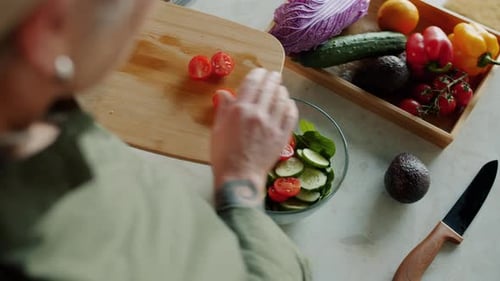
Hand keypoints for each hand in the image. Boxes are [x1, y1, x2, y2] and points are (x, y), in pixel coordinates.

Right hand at [211, 68, 297, 201]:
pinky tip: (287, 104)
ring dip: (282, 91)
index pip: (253, 83)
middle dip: (272, 78)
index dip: (258, 74)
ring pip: (282, 99)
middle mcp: (258, 113)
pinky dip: (290, 106)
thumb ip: (223, 109)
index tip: (261, 72)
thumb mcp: (218, 129)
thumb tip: (224, 94)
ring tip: (280, 89)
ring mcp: (272, 125)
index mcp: (240, 110)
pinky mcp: (282, 136)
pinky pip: (291, 114)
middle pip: (269, 88)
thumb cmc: (224, 155)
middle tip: (274, 76)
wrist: (239, 177)